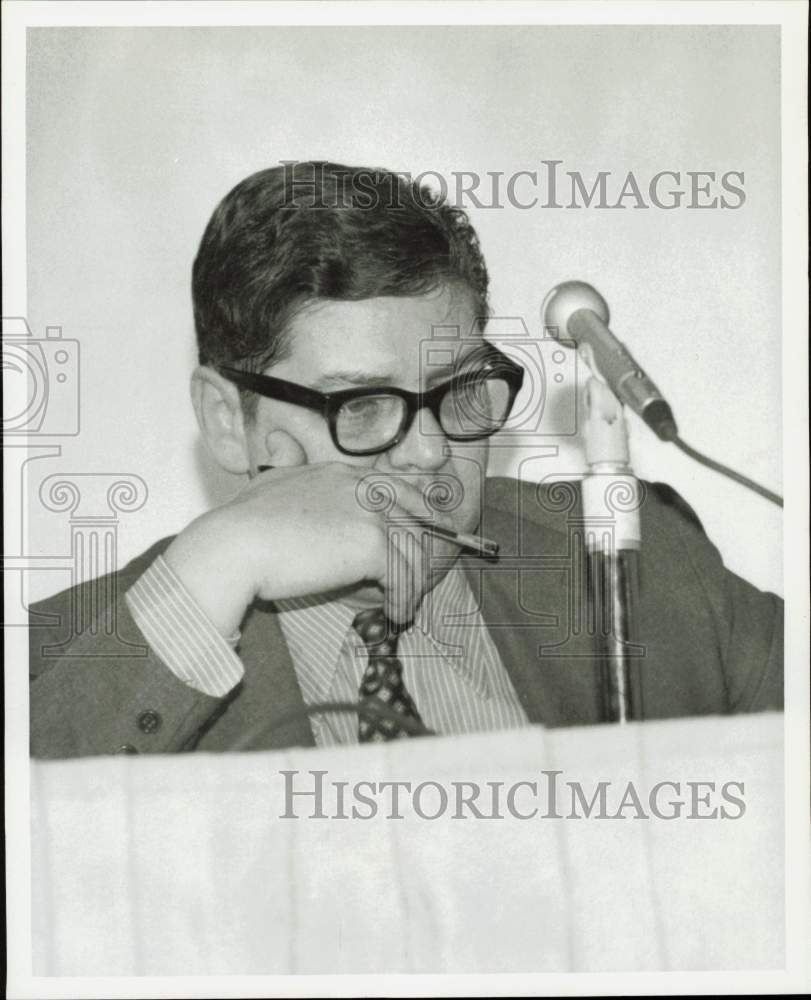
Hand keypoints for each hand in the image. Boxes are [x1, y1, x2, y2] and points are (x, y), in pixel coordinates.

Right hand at [163, 463, 453, 635]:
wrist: (233, 546)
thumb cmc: (242, 523)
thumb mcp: (270, 479)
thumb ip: (288, 466)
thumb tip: (283, 448)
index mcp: (340, 473)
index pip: (397, 487)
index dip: (419, 511)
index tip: (427, 534)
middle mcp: (361, 487)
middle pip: (414, 519)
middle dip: (423, 551)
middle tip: (419, 580)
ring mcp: (369, 513)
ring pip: (413, 551)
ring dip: (413, 583)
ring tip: (404, 604)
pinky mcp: (372, 544)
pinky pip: (403, 576)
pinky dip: (403, 599)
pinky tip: (395, 612)